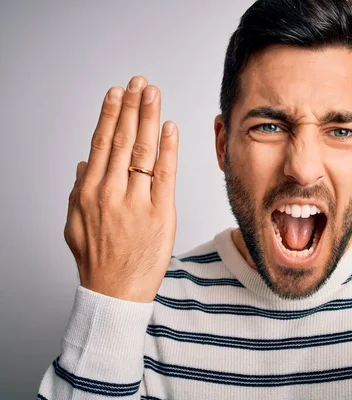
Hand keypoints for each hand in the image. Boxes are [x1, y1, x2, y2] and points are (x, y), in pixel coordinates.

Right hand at [64, 76, 178, 302]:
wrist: (115, 292)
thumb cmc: (98, 261)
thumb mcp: (75, 225)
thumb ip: (77, 193)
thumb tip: (83, 165)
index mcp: (90, 192)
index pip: (101, 143)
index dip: (110, 115)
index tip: (117, 94)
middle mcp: (111, 192)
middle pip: (121, 140)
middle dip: (131, 107)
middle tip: (139, 83)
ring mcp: (137, 201)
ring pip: (142, 151)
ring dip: (148, 119)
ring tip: (153, 94)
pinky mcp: (161, 213)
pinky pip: (165, 175)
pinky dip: (168, 149)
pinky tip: (170, 128)